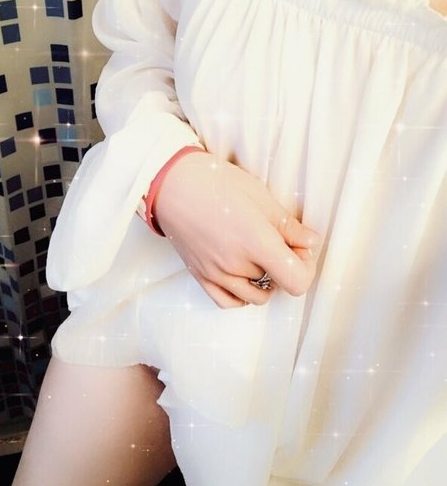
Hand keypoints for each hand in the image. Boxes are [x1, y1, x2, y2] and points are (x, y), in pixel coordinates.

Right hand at [153, 151, 320, 308]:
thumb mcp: (260, 196)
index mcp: (255, 241)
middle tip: (280, 242)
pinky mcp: (200, 276)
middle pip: (278, 285)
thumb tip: (312, 242)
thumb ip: (288, 225)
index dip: (306, 268)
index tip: (300, 250)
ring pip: (256, 297)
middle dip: (286, 266)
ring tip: (259, 255)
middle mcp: (236, 263)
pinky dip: (242, 294)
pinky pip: (228, 302)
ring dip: (265, 281)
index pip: (297, 281)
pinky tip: (243, 274)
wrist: (173, 184)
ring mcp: (216, 273)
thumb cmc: (216, 183)